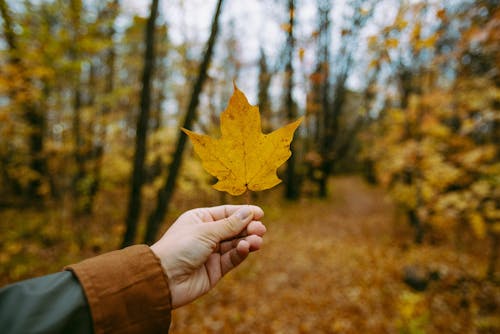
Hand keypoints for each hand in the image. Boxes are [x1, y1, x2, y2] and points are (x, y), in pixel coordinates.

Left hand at [150, 205, 265, 308]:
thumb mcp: (206, 232)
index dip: (243, 212)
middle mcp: (206, 234)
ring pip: (235, 244)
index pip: (226, 213)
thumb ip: (230, 224)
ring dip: (247, 241)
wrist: (164, 279)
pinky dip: (241, 253)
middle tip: (261, 229)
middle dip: (248, 228)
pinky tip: (246, 247)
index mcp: (200, 219)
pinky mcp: (216, 269)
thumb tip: (248, 212)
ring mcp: (211, 252)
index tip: (260, 213)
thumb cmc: (179, 248)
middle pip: (234, 228)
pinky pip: (232, 258)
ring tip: (258, 240)